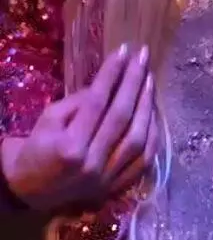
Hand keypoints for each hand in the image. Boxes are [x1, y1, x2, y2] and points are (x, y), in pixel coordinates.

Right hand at [1, 44, 158, 211]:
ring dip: (147, 105)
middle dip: (134, 81)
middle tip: (143, 56)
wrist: (31, 190)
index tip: (124, 50)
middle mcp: (92, 163)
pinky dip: (152, 134)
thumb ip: (79, 101)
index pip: (97, 102)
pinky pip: (144, 161)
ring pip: (138, 138)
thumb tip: (110, 82)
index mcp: (70, 146)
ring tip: (149, 80)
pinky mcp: (116, 188)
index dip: (112, 73)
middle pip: (121, 116)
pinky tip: (153, 112)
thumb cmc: (38, 146)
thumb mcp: (49, 117)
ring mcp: (107, 178)